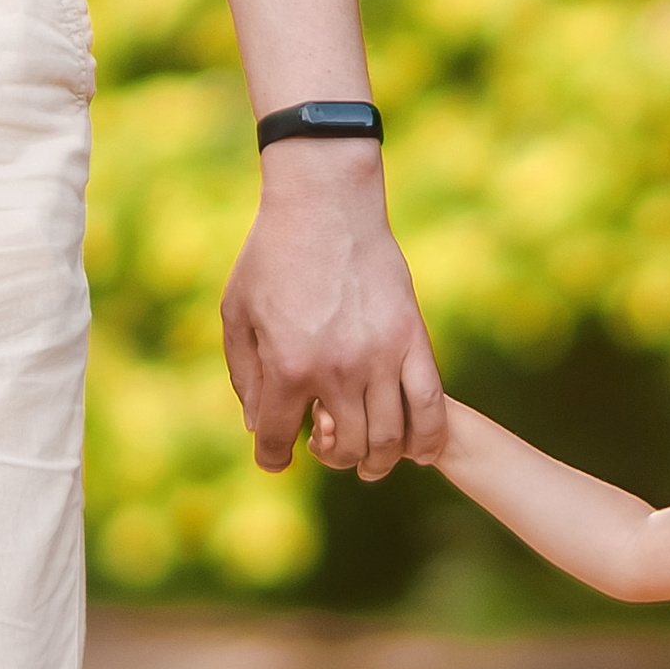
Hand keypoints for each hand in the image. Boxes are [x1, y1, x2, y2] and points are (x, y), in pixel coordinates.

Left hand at [221, 143, 445, 478]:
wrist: (325, 207)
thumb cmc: (272, 257)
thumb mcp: (238, 315)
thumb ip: (244, 376)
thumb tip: (258, 426)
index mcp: (287, 365)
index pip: (276, 438)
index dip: (272, 457)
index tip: (274, 460)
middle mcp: (336, 370)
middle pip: (342, 448)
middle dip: (330, 458)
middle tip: (325, 445)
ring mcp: (380, 357)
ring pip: (388, 438)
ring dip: (376, 460)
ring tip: (369, 460)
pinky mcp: (413, 341)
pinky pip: (431, 406)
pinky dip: (428, 440)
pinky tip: (422, 455)